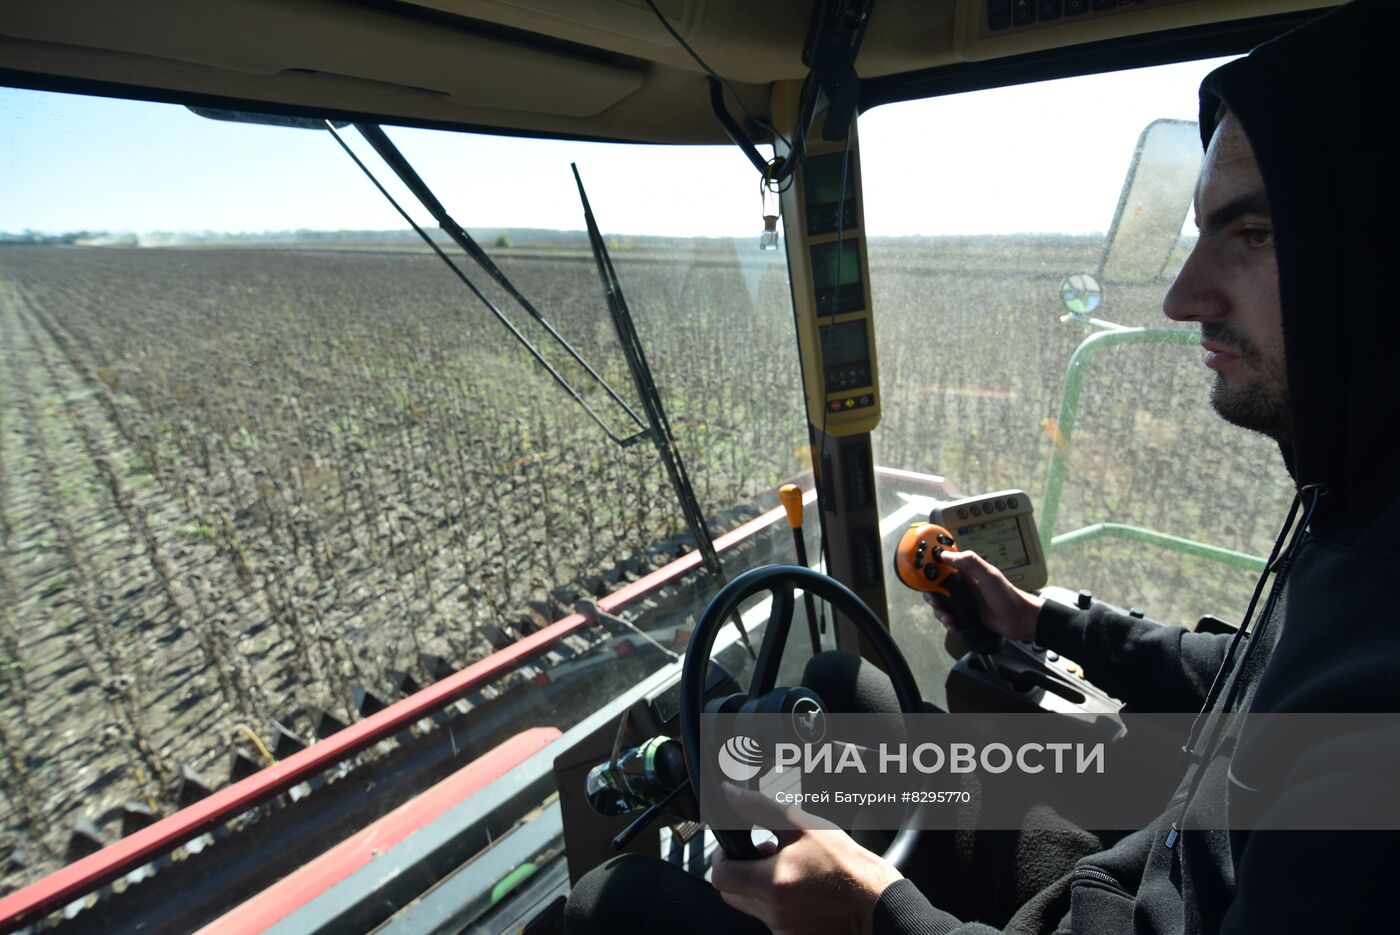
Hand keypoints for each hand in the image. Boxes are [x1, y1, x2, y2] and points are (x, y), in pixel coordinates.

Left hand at [709, 782, 902, 934]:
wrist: (879, 903)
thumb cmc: (848, 865)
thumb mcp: (805, 825)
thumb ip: (760, 808)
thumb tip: (730, 793)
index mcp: (772, 884)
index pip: (720, 876)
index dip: (722, 858)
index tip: (736, 849)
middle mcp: (773, 914)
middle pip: (731, 895)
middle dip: (740, 873)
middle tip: (765, 857)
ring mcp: (783, 930)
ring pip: (753, 907)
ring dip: (762, 889)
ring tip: (791, 872)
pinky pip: (774, 920)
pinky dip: (780, 905)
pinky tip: (802, 891)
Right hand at [923, 549, 1042, 642]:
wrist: (1019, 620)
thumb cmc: (1008, 596)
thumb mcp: (989, 575)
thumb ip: (969, 562)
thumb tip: (946, 555)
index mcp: (966, 570)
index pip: (942, 564)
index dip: (928, 566)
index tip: (919, 572)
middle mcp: (962, 584)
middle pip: (935, 586)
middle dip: (932, 596)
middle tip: (937, 603)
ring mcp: (963, 599)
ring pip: (940, 604)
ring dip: (940, 612)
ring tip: (948, 618)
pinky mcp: (965, 614)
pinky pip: (948, 616)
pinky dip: (948, 622)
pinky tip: (955, 625)